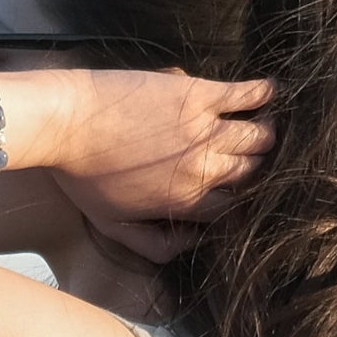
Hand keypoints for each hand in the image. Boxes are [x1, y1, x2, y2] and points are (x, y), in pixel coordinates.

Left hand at [1, 69, 274, 262]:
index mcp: (186, 203)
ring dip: (268, 134)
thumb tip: (192, 243)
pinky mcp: (198, 95)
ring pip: (261, 137)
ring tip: (267, 128)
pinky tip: (273, 92)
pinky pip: (247, 94)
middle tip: (261, 158)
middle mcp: (204, 169)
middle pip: (254, 173)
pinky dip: (265, 93)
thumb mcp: (111, 226)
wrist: (63, 123)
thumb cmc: (80, 176)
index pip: (235, 209)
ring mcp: (204, 130)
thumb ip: (153, 245)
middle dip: (259, 169)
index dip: (243, 201)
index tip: (244, 191)